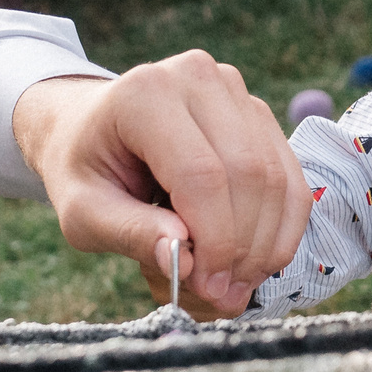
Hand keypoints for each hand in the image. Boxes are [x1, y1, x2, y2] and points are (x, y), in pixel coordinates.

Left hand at [14, 54, 307, 313]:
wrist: (87, 127)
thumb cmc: (83, 170)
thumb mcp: (82, 211)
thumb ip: (128, 233)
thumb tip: (185, 260)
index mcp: (146, 94)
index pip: (201, 174)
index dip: (215, 239)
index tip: (208, 287)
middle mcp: (197, 77)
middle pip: (248, 173)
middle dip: (243, 246)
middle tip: (224, 294)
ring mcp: (233, 89)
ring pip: (276, 176)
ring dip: (266, 241)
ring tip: (236, 283)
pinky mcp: (254, 110)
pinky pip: (288, 174)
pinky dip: (281, 226)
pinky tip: (257, 260)